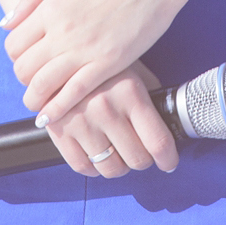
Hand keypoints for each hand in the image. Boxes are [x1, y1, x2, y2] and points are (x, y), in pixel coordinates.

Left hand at [3, 0, 187, 122]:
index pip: (14, 44)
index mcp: (50, 9)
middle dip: (23, 78)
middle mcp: (61, 32)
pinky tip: (51, 117)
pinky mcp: (107, 64)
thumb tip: (5, 23)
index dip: (15, 55)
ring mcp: (84, 50)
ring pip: (43, 85)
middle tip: (33, 80)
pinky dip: (57, 109)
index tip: (25, 58)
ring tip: (36, 104)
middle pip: (24, 68)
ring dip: (34, 99)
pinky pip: (73, 94)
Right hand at [45, 61, 178, 178]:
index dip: (168, 159)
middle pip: (137, 159)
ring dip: (119, 166)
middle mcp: (105, 109)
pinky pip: (82, 167)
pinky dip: (93, 168)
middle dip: (142, 160)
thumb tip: (169, 122)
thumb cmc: (100, 65)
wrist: (56, 55)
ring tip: (118, 153)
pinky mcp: (59, 131)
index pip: (157, 141)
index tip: (168, 162)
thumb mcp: (132, 69)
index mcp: (129, 92)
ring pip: (111, 168)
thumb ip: (151, 95)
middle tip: (140, 152)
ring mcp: (81, 122)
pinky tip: (96, 155)